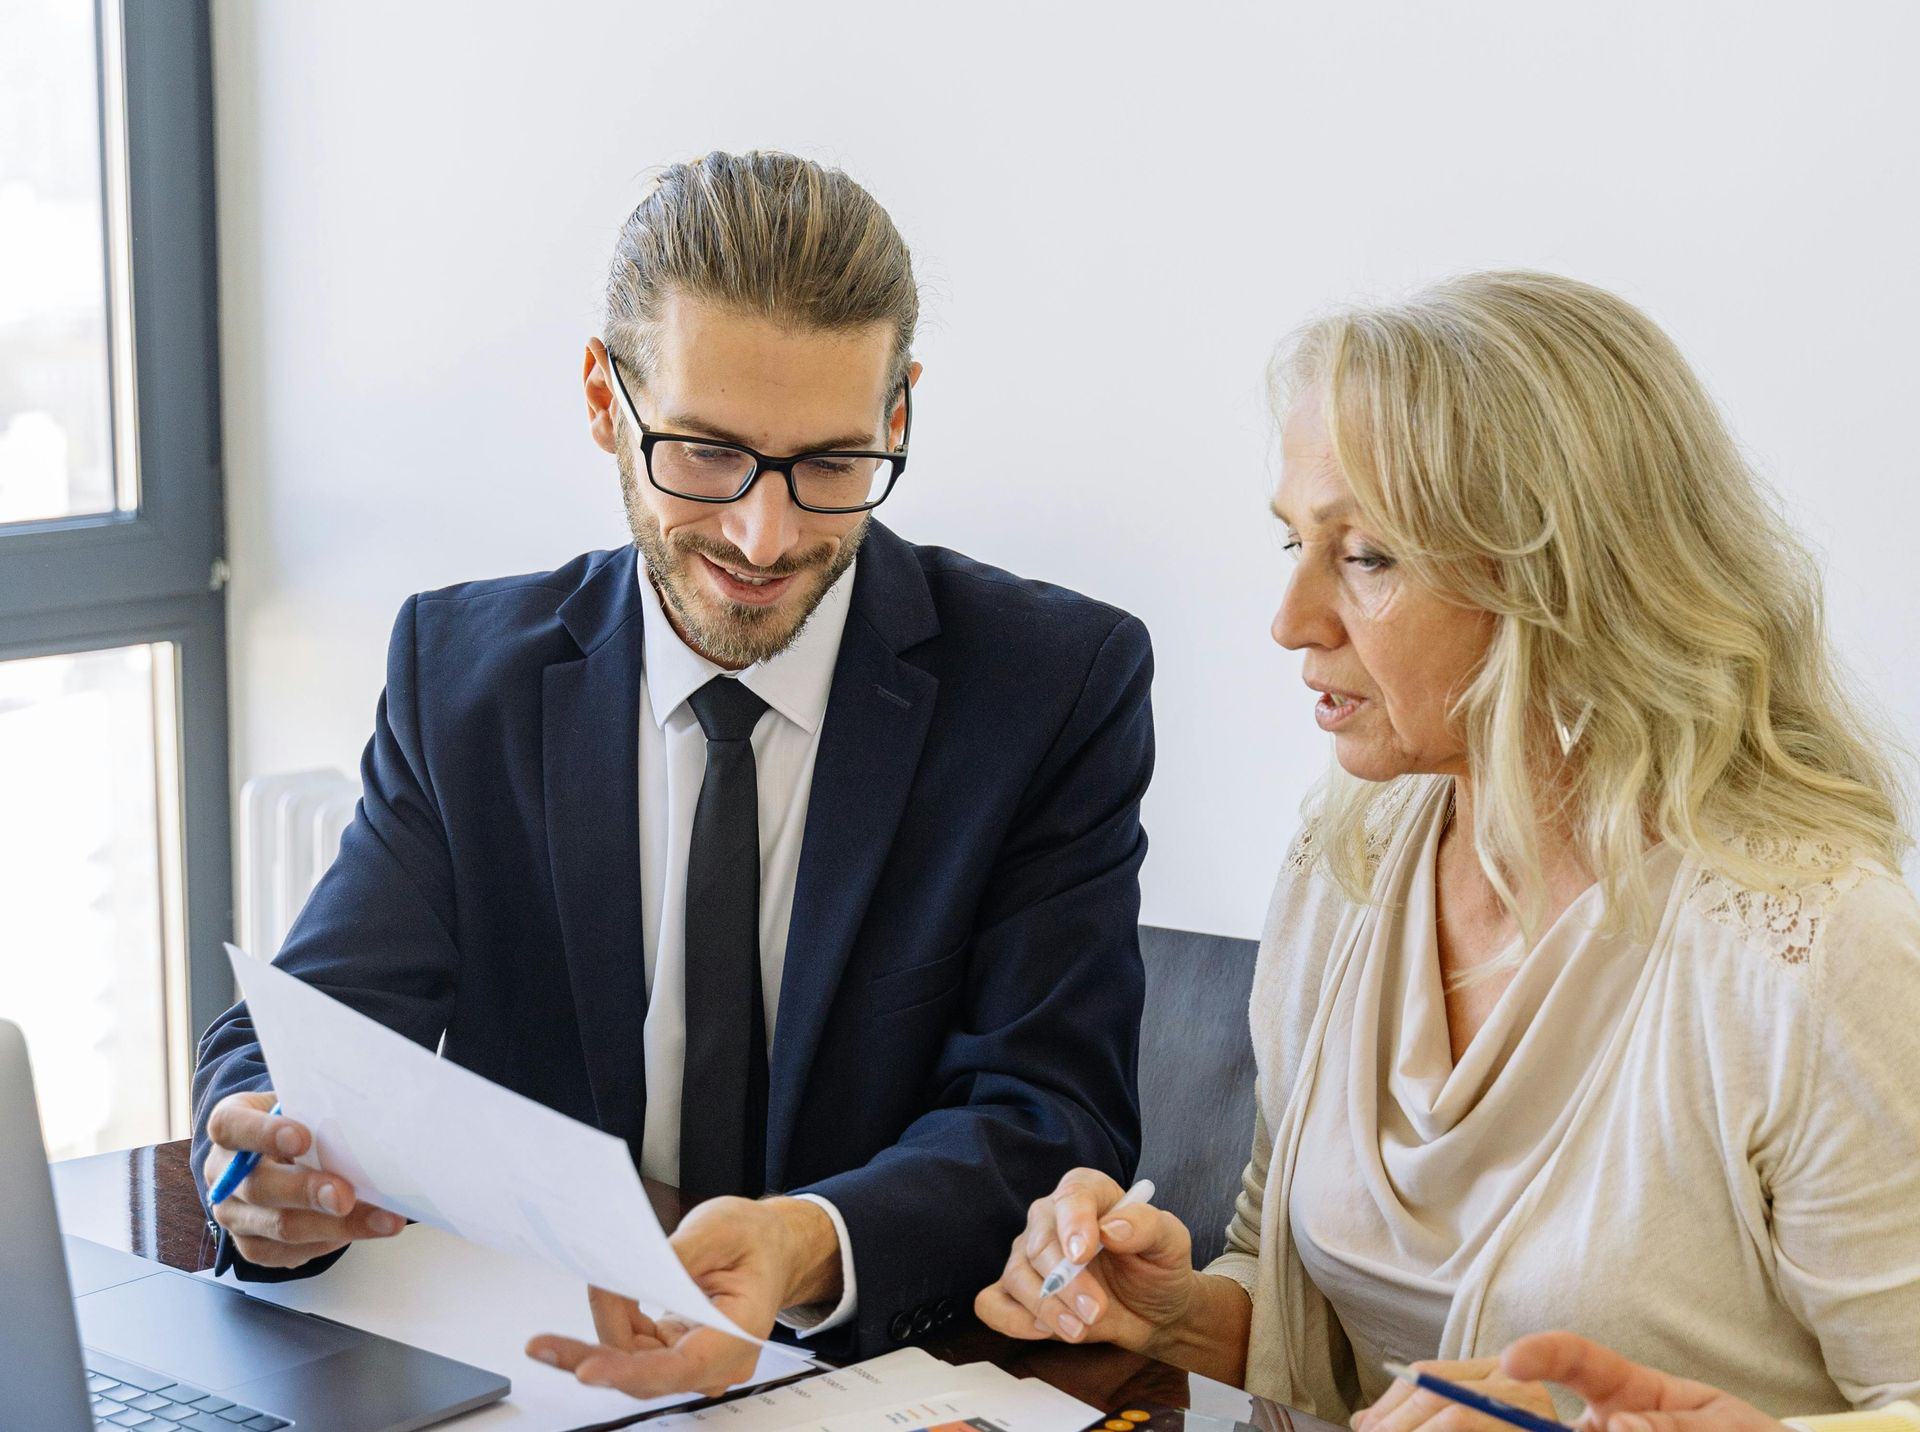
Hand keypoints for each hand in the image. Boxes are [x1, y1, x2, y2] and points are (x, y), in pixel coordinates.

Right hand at [203, 1090, 404, 1268]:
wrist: (280, 1154)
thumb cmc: (297, 1122)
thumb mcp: (301, 1104)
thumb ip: (318, 1110)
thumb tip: (364, 1120)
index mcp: (230, 1127)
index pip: (231, 1127)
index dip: (263, 1134)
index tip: (302, 1138)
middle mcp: (224, 1174)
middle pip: (258, 1187)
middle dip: (306, 1193)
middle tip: (345, 1196)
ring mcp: (235, 1214)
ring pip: (279, 1227)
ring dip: (334, 1226)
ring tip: (380, 1220)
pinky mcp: (253, 1245)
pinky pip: (289, 1252)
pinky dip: (330, 1242)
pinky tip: (362, 1230)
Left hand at [525, 1195, 840, 1399]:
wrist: (770, 1246)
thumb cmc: (754, 1239)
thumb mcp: (720, 1228)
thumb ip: (675, 1255)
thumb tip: (627, 1272)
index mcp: (739, 1333)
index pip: (681, 1368)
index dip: (629, 1372)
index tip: (586, 1369)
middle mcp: (716, 1361)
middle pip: (644, 1374)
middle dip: (591, 1356)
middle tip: (543, 1345)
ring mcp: (693, 1360)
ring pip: (630, 1365)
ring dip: (599, 1334)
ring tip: (592, 1288)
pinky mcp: (674, 1351)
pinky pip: (632, 1349)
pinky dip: (613, 1323)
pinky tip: (606, 1295)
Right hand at [973, 1168, 1196, 1356]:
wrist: (1154, 1310)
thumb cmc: (1158, 1268)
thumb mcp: (1170, 1242)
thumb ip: (1147, 1226)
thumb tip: (1112, 1229)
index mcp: (1087, 1193)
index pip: (1071, 1197)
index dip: (1073, 1224)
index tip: (1083, 1254)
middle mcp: (1050, 1218)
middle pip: (1038, 1244)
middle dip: (1066, 1283)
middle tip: (1096, 1310)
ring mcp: (1028, 1255)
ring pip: (1016, 1276)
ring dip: (1046, 1308)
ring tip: (1080, 1329)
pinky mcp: (1018, 1292)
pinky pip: (992, 1302)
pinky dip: (1011, 1319)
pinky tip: (1044, 1331)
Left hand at [1353, 1357, 1557, 1431]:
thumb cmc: (1508, 1428)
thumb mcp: (1462, 1421)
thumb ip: (1421, 1419)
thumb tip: (1363, 1422)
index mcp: (1500, 1375)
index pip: (1428, 1374)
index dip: (1389, 1403)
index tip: (1363, 1428)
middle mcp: (1519, 1387)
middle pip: (1436, 1392)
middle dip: (1393, 1423)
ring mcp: (1532, 1413)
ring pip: (1454, 1415)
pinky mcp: (1536, 1430)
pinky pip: (1466, 1425)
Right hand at [1502, 1332, 1790, 1431]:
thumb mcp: (1721, 1431)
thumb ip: (1674, 1428)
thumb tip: (1617, 1429)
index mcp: (1628, 1393)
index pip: (1575, 1360)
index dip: (1542, 1354)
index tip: (1514, 1362)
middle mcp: (1605, 1426)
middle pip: (1541, 1418)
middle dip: (1510, 1416)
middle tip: (1472, 1416)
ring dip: (1552, 1429)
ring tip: (1579, 1425)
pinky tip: (1575, 1431)